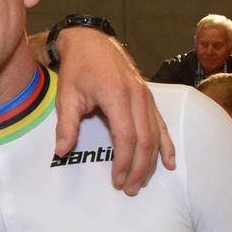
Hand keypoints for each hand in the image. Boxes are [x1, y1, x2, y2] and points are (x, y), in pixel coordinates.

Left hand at [49, 29, 172, 192]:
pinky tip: (169, 162)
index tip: (117, 180)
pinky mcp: (149, 97)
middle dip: (140, 168)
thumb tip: (62, 152)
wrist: (91, 43)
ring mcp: (146, 96)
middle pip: (146, 139)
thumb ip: (66, 126)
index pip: (126, 136)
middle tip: (130, 189)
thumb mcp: (66, 96)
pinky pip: (161, 124)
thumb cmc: (77, 70)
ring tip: (143, 182)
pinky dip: (166, 144)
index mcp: (117, 95)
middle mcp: (137, 96)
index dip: (123, 161)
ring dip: (151, 161)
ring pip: (156, 134)